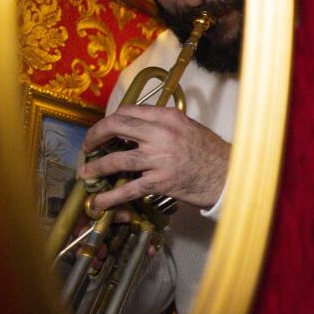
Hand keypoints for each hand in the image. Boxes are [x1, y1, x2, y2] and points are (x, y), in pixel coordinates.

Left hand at [76, 104, 230, 211]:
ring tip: (86, 173)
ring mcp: (160, 158)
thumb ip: (162, 125)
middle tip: (88, 146)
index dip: (110, 121)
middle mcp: (161, 134)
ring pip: (117, 159)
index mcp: (167, 117)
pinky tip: (98, 202)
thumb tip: (134, 129)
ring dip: (96, 167)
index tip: (104, 130)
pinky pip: (129, 188)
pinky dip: (110, 196)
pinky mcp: (160, 181)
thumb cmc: (209, 152)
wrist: (227, 175)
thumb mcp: (187, 127)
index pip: (128, 111)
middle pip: (116, 126)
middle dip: (95, 136)